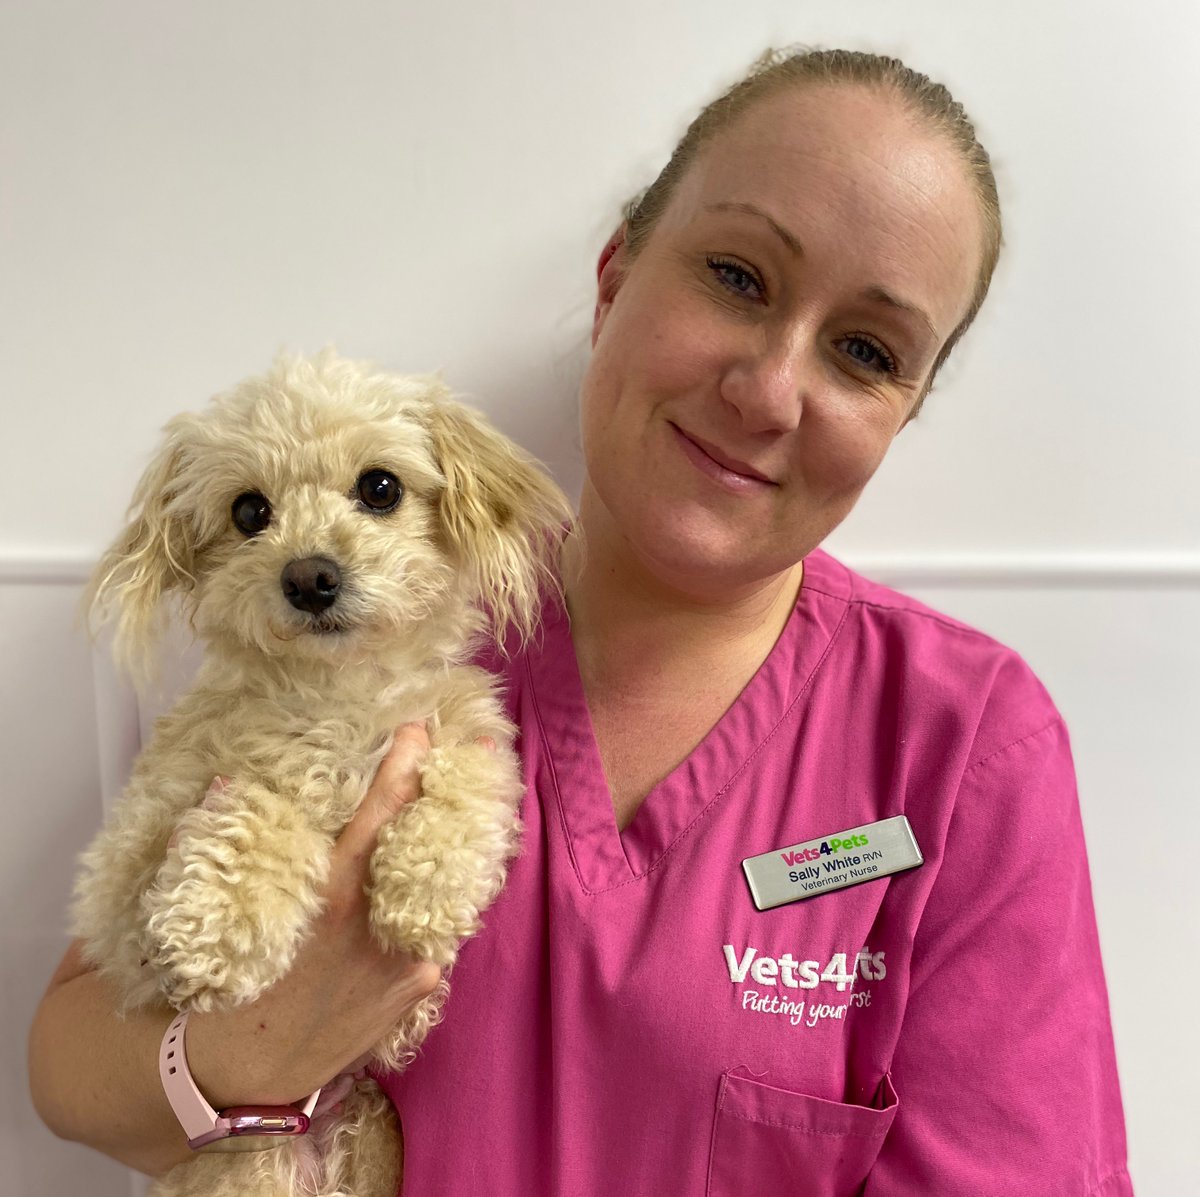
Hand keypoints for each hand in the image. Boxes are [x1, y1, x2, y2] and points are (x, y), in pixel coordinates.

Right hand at [184, 722, 442, 1106]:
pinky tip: (430, 907)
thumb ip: (241, 847)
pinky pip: (434, 941)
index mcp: (333, 896)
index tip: (419, 731)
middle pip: (429, 848)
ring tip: (469, 824)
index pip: (377, 816)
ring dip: (449, 863)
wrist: (246, 1078)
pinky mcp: (419, 991)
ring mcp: (408, 960)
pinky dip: (433, 919)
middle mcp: (379, 924)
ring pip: (439, 897)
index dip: (401, 768)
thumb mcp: (239, 917)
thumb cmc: (234, 992)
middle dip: (458, 797)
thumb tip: (220, 785)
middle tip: (490, 753)